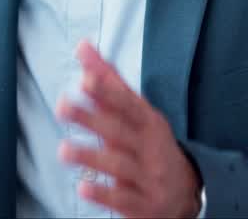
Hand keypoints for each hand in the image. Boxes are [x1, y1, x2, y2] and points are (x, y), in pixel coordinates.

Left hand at [56, 41, 202, 217]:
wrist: (185, 193)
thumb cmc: (149, 144)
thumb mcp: (135, 111)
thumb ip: (107, 80)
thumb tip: (82, 46)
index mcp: (148, 121)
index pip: (127, 103)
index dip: (106, 91)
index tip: (84, 80)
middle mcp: (150, 147)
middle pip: (119, 130)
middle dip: (91, 118)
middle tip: (62, 107)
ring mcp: (149, 177)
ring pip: (119, 165)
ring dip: (91, 156)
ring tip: (64, 150)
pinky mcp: (143, 205)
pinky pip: (123, 199)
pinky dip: (104, 193)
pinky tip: (84, 186)